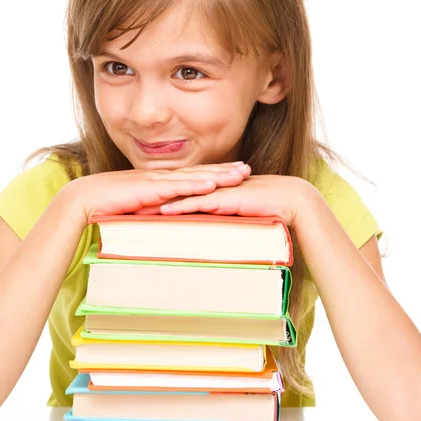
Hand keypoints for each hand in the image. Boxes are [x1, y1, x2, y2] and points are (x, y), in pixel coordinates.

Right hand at [67, 162, 251, 223]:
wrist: (84, 200)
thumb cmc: (107, 205)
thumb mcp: (138, 206)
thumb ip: (154, 209)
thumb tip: (169, 218)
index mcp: (159, 180)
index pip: (192, 175)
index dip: (214, 172)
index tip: (234, 172)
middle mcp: (161, 176)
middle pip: (199, 172)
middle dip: (224, 170)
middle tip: (248, 169)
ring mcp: (156, 180)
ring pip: (193, 177)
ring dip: (218, 176)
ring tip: (240, 175)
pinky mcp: (149, 189)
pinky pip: (176, 187)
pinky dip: (195, 186)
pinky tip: (213, 185)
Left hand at [135, 173, 313, 228]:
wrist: (292, 200)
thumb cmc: (269, 209)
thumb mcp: (239, 215)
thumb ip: (224, 219)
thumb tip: (212, 233)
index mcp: (212, 190)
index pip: (180, 193)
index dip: (159, 197)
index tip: (139, 204)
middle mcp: (211, 187)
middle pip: (174, 191)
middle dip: (151, 197)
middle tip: (127, 203)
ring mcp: (217, 191)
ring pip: (182, 195)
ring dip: (159, 201)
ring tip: (136, 207)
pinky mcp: (225, 198)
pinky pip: (198, 202)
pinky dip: (180, 206)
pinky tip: (163, 211)